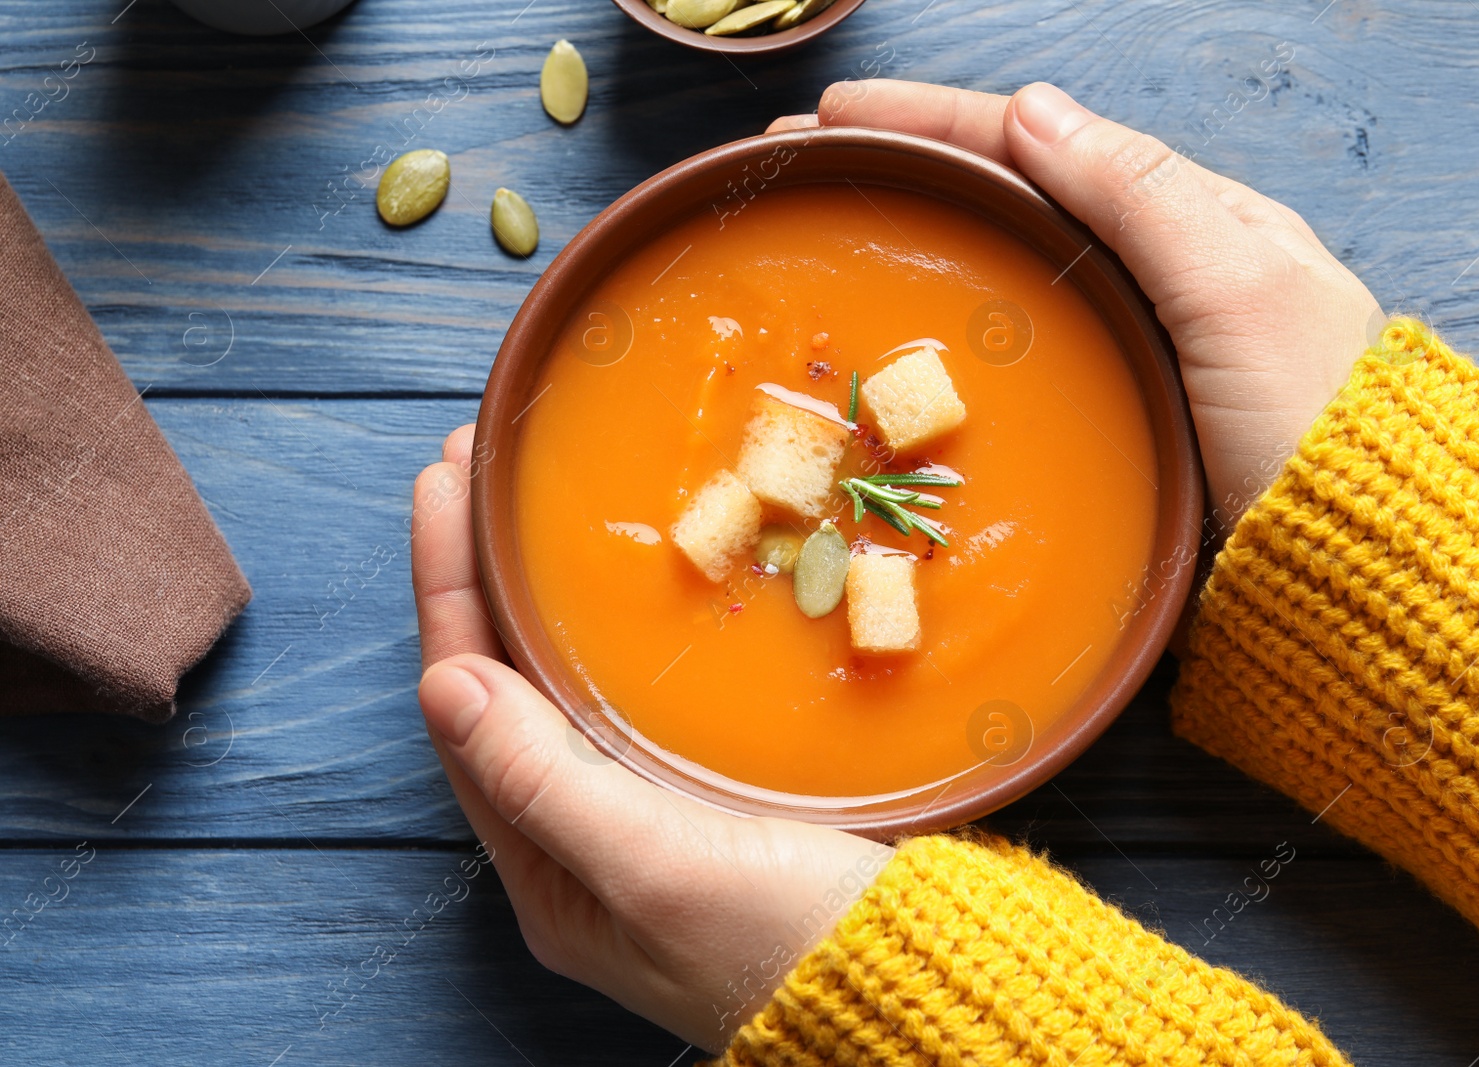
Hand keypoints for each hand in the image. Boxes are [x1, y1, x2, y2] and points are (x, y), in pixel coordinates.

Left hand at [411, 425, 891, 1051]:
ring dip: (534, 595)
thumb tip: (443, 681)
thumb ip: (542, 780)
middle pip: (504, 688)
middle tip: (473, 468)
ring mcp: (647, 817)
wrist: (924, 982)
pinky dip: (607, 629)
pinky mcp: (711, 797)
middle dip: (480, 579)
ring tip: (521, 508)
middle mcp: (583, 842)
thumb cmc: (789, 941)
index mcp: (550, 871)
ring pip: (562, 687)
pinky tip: (622, 583)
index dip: (449, 591)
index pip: (467, 707)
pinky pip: (629, 697)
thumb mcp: (652, 867)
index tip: (444, 486)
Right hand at [771, 81, 1382, 526]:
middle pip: (1014, 198)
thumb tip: (1034, 111)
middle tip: (809, 163)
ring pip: (1011, 274)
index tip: (840, 116)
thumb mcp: (1239, 291)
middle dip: (908, 170)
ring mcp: (1132, 356)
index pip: (1048, 145)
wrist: (1353, 578)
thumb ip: (1143, 197)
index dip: (938, 121)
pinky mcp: (1114, 429)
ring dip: (919, 242)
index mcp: (1198, 226)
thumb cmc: (1311, 432)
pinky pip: (1018, 357)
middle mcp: (1160, 280)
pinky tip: (901, 345)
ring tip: (835, 228)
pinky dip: (950, 333)